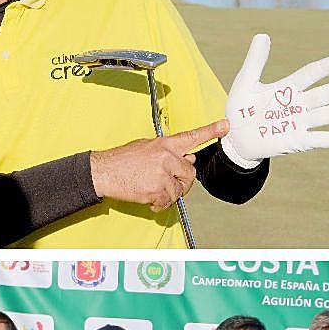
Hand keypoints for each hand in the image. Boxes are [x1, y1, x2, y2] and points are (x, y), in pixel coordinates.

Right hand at [89, 120, 228, 209]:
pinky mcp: (157, 189)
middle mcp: (166, 156)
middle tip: (167, 183)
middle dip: (182, 181)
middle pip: (190, 172)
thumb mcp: (146, 147)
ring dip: (169, 194)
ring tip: (152, 188)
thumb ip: (168, 153)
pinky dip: (160, 204)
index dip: (211, 131)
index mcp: (165, 144)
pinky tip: (150, 198)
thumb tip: (188, 157)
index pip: (192, 136)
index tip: (225, 125)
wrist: (102, 171)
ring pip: (179, 189)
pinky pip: (168, 201)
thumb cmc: (122, 160)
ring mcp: (162, 173)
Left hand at [222, 33, 328, 166]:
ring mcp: (300, 123)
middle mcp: (299, 105)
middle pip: (324, 95)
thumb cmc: (241, 108)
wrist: (236, 138)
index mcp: (288, 88)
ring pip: (327, 115)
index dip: (324, 68)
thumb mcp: (245, 83)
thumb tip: (262, 35)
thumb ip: (255, 61)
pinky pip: (319, 140)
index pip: (309, 75)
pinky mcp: (298, 141)